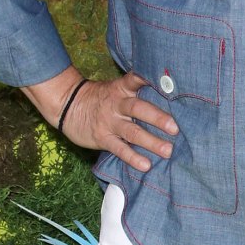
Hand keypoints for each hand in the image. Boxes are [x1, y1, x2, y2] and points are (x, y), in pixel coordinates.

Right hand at [57, 71, 177, 172]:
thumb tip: (167, 97)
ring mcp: (110, 122)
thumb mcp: (116, 89)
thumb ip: (136, 92)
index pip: (136, 79)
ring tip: (167, 150)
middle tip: (176, 128)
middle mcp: (117, 104)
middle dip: (158, 118)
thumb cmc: (100, 98)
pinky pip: (119, 149)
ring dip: (151, 142)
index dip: (150, 79)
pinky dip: (133, 157)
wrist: (68, 105)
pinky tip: (145, 164)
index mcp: (122, 88)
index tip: (168, 83)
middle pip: (138, 109)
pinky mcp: (103, 138)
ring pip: (132, 132)